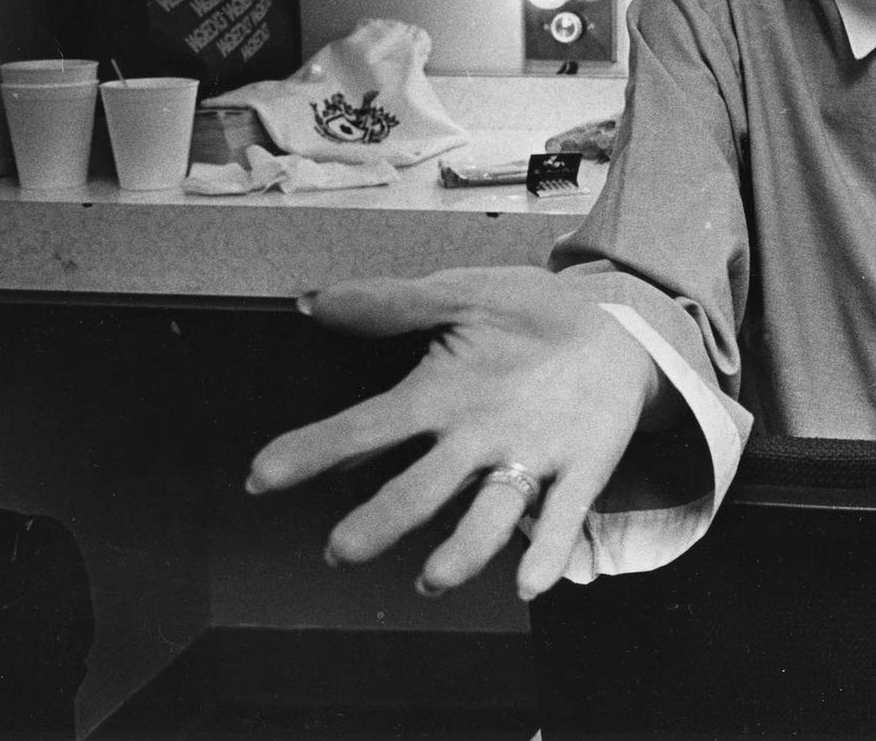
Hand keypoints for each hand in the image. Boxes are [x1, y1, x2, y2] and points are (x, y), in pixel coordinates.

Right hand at [245, 267, 667, 600]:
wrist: (612, 326)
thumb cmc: (530, 316)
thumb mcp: (466, 294)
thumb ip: (398, 302)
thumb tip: (316, 299)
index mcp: (439, 398)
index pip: (367, 428)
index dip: (315, 451)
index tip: (263, 476)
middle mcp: (474, 442)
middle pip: (420, 490)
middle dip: (382, 520)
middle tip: (344, 547)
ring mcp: (528, 460)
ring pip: (489, 516)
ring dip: (464, 549)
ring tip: (434, 576)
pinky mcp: (582, 471)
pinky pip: (562, 516)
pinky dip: (546, 550)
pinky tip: (530, 583)